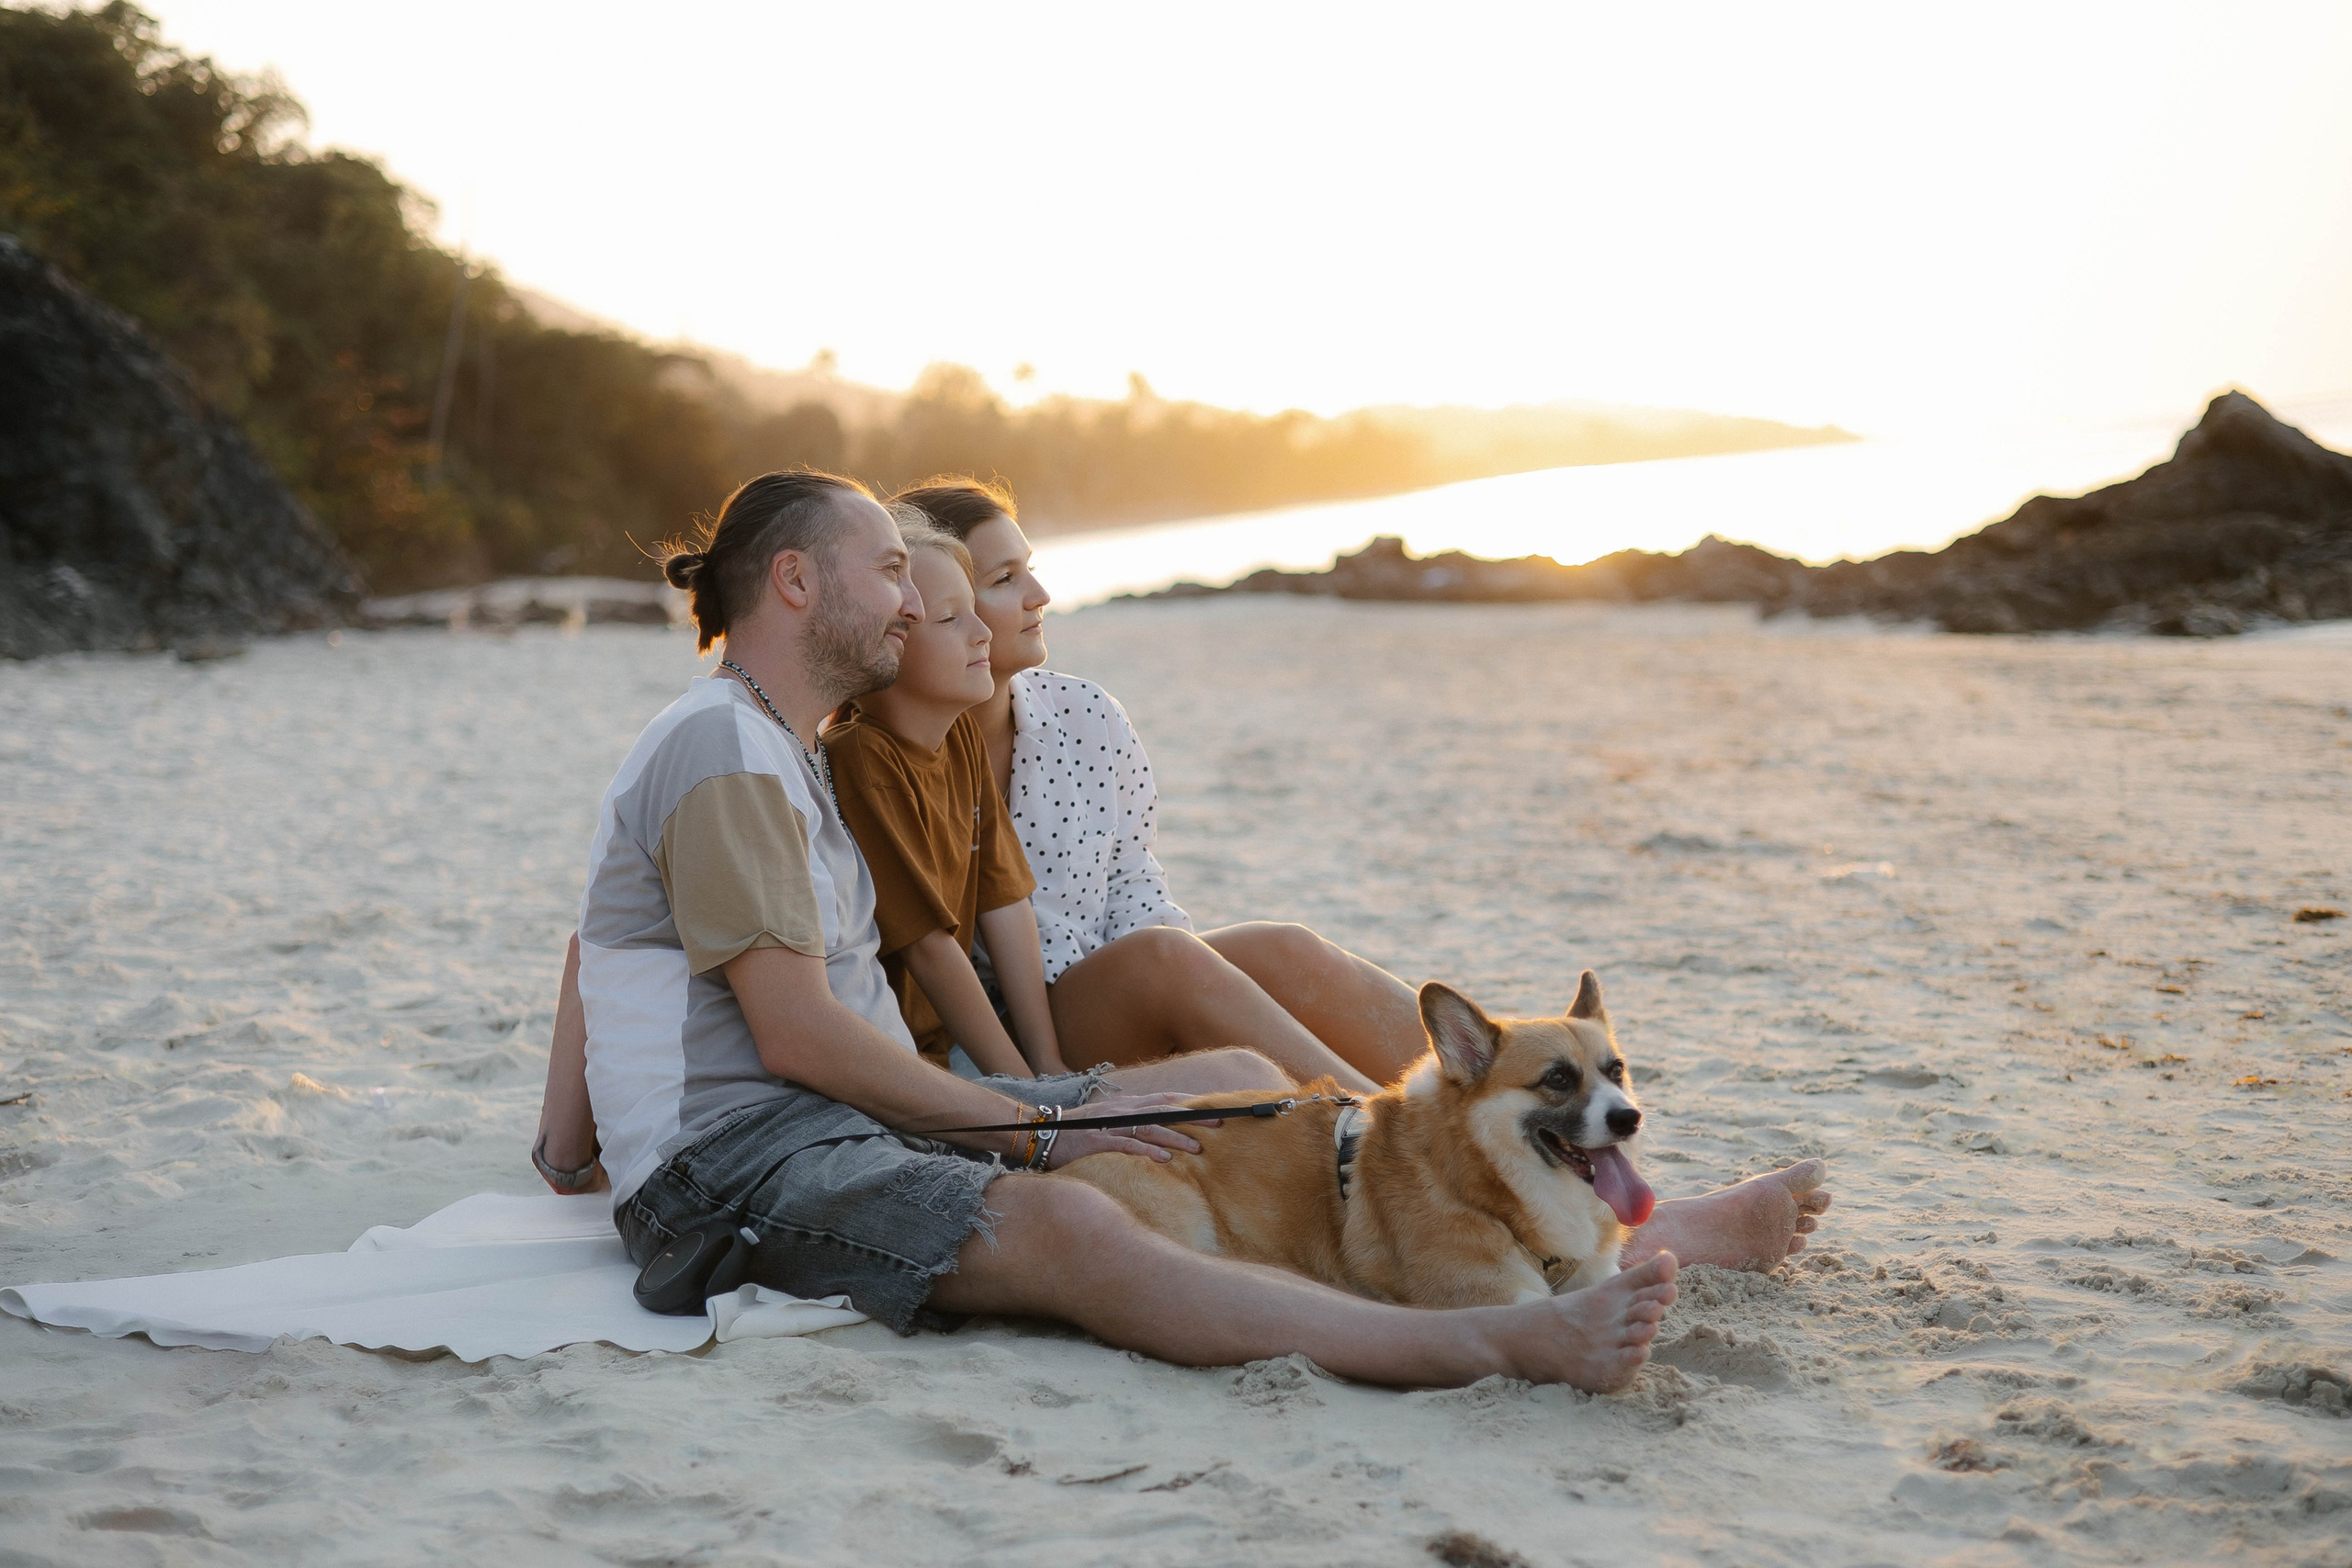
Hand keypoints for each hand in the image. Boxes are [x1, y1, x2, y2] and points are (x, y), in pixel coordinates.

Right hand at [1043, 1092, 1218, 1167]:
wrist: (1043, 1133)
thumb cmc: (1077, 1130)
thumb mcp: (1107, 1118)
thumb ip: (1129, 1120)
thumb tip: (1153, 1127)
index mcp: (1125, 1105)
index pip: (1163, 1098)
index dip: (1188, 1101)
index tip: (1212, 1106)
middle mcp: (1122, 1112)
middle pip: (1163, 1110)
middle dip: (1192, 1117)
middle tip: (1218, 1124)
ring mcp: (1110, 1126)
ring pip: (1150, 1128)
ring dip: (1175, 1137)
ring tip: (1198, 1147)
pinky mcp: (1098, 1143)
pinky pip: (1127, 1146)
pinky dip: (1148, 1152)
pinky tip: (1165, 1159)